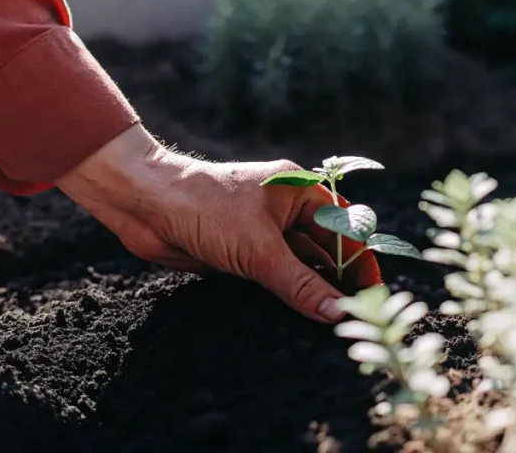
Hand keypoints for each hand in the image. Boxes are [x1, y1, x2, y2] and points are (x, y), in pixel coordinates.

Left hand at [53, 124, 381, 322]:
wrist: (143, 204)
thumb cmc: (203, 207)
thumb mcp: (259, 250)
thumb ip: (300, 284)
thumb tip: (337, 313)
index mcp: (301, 191)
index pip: (346, 228)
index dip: (361, 262)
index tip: (372, 297)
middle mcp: (287, 209)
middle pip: (327, 249)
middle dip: (340, 280)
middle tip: (353, 318)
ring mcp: (264, 231)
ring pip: (301, 266)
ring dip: (313, 291)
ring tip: (330, 325)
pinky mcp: (243, 252)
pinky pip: (275, 277)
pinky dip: (288, 295)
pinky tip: (298, 318)